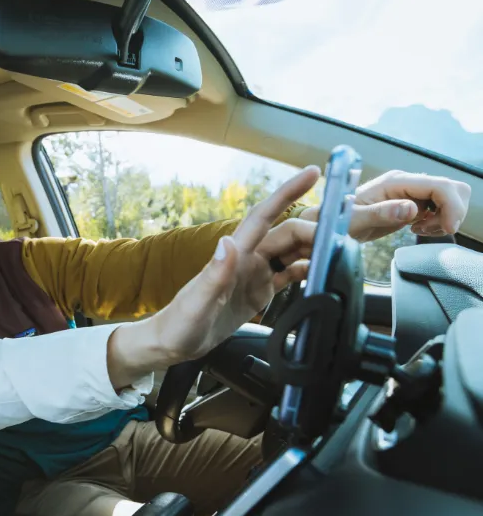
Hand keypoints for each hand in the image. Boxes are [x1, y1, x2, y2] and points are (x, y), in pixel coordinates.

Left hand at [108, 166, 321, 385]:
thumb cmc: (179, 323)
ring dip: (315, 247)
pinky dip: (308, 270)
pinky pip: (289, 275)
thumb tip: (228, 242)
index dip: (288, 192)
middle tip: (343, 238)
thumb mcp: (197, 302)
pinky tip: (324, 272)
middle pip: (288, 234)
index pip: (265, 215)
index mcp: (235, 254)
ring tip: (342, 249)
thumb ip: (215, 274)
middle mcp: (248, 259)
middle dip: (316, 230)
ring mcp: (254, 274)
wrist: (173, 343)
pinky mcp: (259, 292)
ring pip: (293, 252)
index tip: (312, 173)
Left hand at [300, 170, 471, 241]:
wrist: (327, 223)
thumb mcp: (353, 221)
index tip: (446, 227)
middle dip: (452, 210)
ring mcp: (410, 192)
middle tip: (430, 230)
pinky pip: (439, 207)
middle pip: (451, 187)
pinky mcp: (411, 203)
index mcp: (395, 182)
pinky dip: (437, 220)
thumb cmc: (334, 220)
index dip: (451, 206)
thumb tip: (412, 209)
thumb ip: (381, 213)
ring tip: (420, 230)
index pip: (439, 185)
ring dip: (445, 216)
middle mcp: (406, 183)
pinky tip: (417, 229)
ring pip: (449, 197)